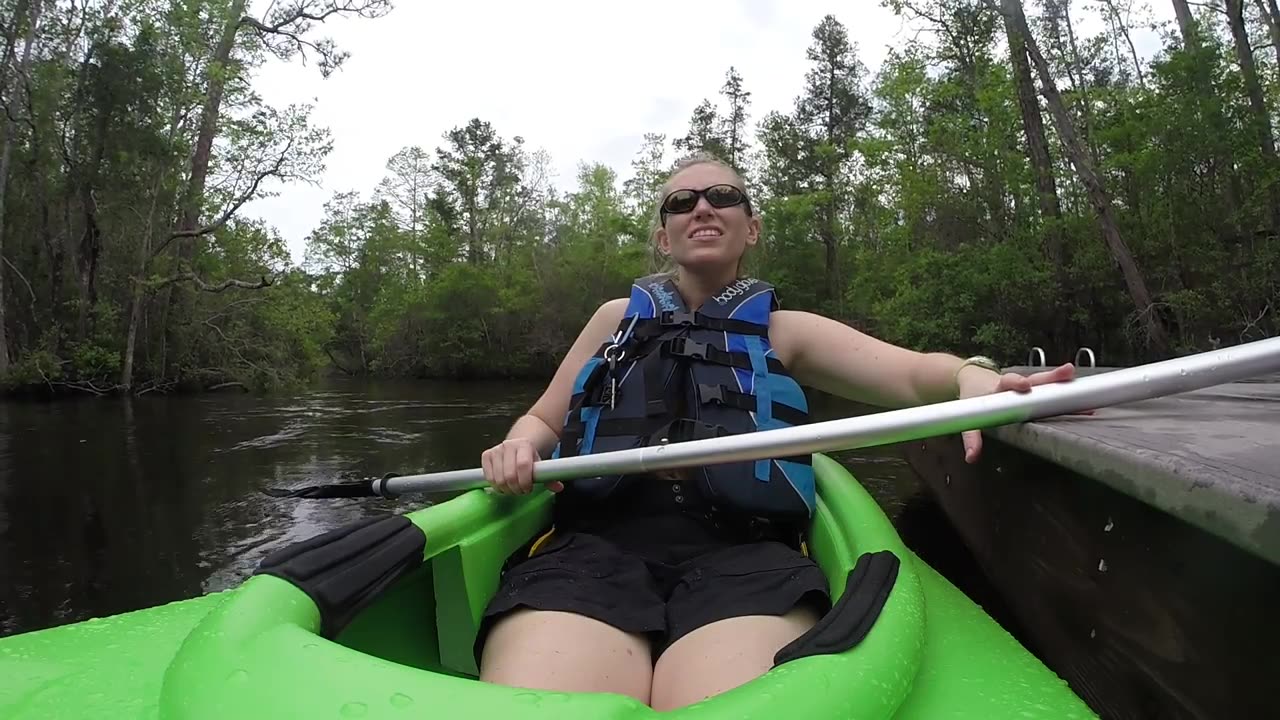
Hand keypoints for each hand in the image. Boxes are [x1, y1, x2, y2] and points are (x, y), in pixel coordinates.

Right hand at [480, 438, 562, 494]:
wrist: (519, 442)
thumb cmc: (530, 456)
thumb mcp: (542, 463)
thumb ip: (549, 476)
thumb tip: (558, 487)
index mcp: (524, 444)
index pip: (523, 465)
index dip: (525, 481)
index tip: (529, 489)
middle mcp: (508, 445)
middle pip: (509, 475)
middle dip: (516, 488)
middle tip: (521, 491)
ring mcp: (496, 450)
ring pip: (498, 478)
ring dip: (506, 489)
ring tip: (513, 489)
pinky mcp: (486, 455)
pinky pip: (488, 476)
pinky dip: (495, 485)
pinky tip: (503, 485)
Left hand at [957, 362, 1084, 463]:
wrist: (975, 378)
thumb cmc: (975, 398)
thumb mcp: (970, 415)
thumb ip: (972, 436)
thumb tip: (972, 458)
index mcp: (999, 386)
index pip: (1008, 382)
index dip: (1017, 383)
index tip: (1024, 385)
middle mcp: (1016, 382)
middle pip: (1036, 378)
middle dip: (1051, 377)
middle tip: (1068, 372)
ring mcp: (1029, 384)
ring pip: (1048, 382)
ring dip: (1064, 381)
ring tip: (1081, 381)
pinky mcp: (1036, 389)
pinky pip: (1054, 392)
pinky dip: (1068, 397)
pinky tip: (1088, 405)